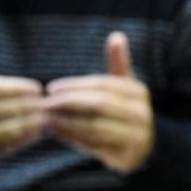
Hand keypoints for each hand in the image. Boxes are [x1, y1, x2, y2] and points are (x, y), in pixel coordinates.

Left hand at [45, 32, 152, 173]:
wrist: (145, 147)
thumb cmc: (125, 112)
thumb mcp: (124, 88)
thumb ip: (118, 64)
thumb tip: (117, 36)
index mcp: (137, 91)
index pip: (102, 84)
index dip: (75, 86)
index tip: (51, 88)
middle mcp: (141, 112)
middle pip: (100, 104)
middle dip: (69, 103)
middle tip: (45, 104)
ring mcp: (137, 134)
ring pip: (96, 125)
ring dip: (68, 122)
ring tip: (47, 119)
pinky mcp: (128, 155)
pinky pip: (96, 145)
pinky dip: (74, 138)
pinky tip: (57, 133)